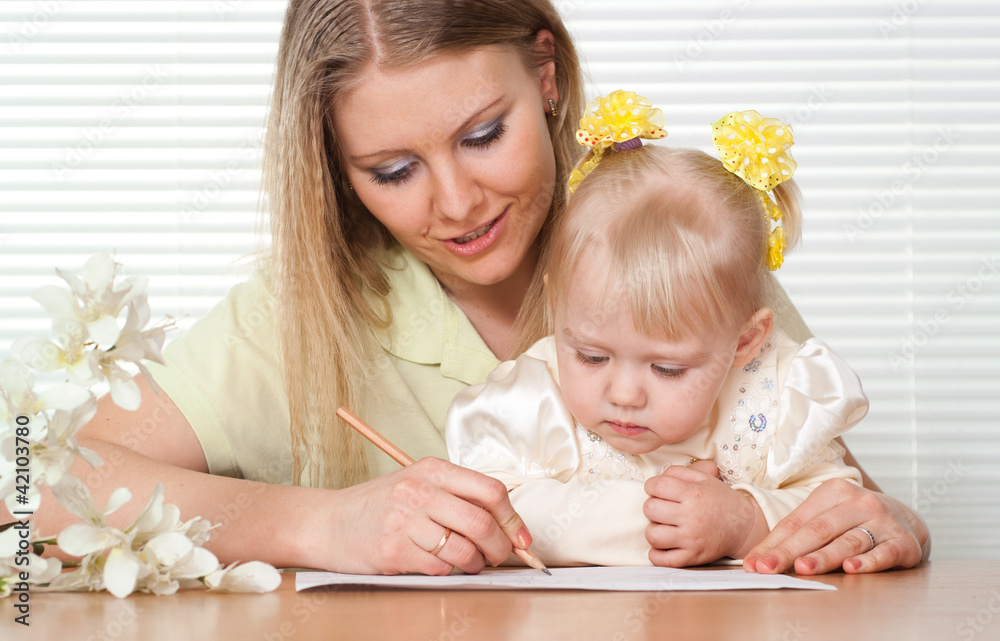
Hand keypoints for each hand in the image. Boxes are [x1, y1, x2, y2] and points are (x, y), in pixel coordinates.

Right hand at [325, 457, 530, 575]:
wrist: (328, 522)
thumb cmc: (380, 505)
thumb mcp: (417, 483)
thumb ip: (457, 495)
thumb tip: (506, 524)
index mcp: (433, 469)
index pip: (490, 491)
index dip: (513, 519)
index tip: (522, 538)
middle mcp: (420, 491)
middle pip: (482, 522)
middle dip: (500, 547)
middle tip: (500, 556)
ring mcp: (405, 521)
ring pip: (464, 549)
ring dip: (476, 563)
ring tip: (472, 562)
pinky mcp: (393, 550)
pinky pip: (440, 567)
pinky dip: (448, 571)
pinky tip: (439, 564)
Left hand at [643, 463, 766, 566]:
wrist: (744, 527)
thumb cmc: (721, 501)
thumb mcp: (704, 478)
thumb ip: (678, 472)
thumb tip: (657, 479)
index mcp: (694, 494)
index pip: (657, 486)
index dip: (651, 485)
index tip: (657, 489)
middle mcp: (691, 517)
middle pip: (650, 509)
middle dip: (652, 506)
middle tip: (662, 508)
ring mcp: (691, 539)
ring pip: (653, 535)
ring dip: (654, 530)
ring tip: (664, 527)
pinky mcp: (692, 557)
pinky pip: (662, 560)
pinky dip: (657, 554)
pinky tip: (664, 545)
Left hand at [742, 478, 928, 574]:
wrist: (906, 519)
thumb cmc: (854, 520)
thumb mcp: (826, 517)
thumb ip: (796, 536)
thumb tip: (757, 560)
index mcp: (832, 492)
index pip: (796, 521)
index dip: (773, 543)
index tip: (754, 564)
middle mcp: (858, 502)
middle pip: (818, 530)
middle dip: (790, 551)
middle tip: (768, 568)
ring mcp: (883, 521)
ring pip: (848, 541)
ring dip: (824, 556)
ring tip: (803, 568)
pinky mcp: (903, 542)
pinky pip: (884, 552)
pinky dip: (868, 562)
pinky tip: (852, 569)